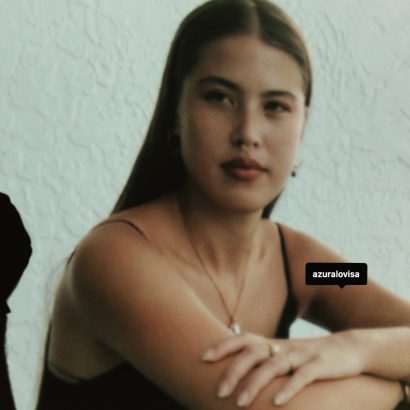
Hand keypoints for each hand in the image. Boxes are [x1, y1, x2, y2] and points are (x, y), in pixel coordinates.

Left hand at [202, 331, 363, 406]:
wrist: (349, 347)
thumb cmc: (311, 356)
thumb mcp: (286, 354)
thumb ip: (265, 360)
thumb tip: (241, 373)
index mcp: (274, 344)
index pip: (244, 339)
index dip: (224, 345)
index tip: (203, 357)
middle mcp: (284, 347)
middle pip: (254, 352)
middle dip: (234, 370)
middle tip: (219, 391)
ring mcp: (302, 355)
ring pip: (274, 366)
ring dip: (255, 383)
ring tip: (240, 402)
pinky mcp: (321, 365)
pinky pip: (304, 377)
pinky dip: (290, 389)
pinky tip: (278, 403)